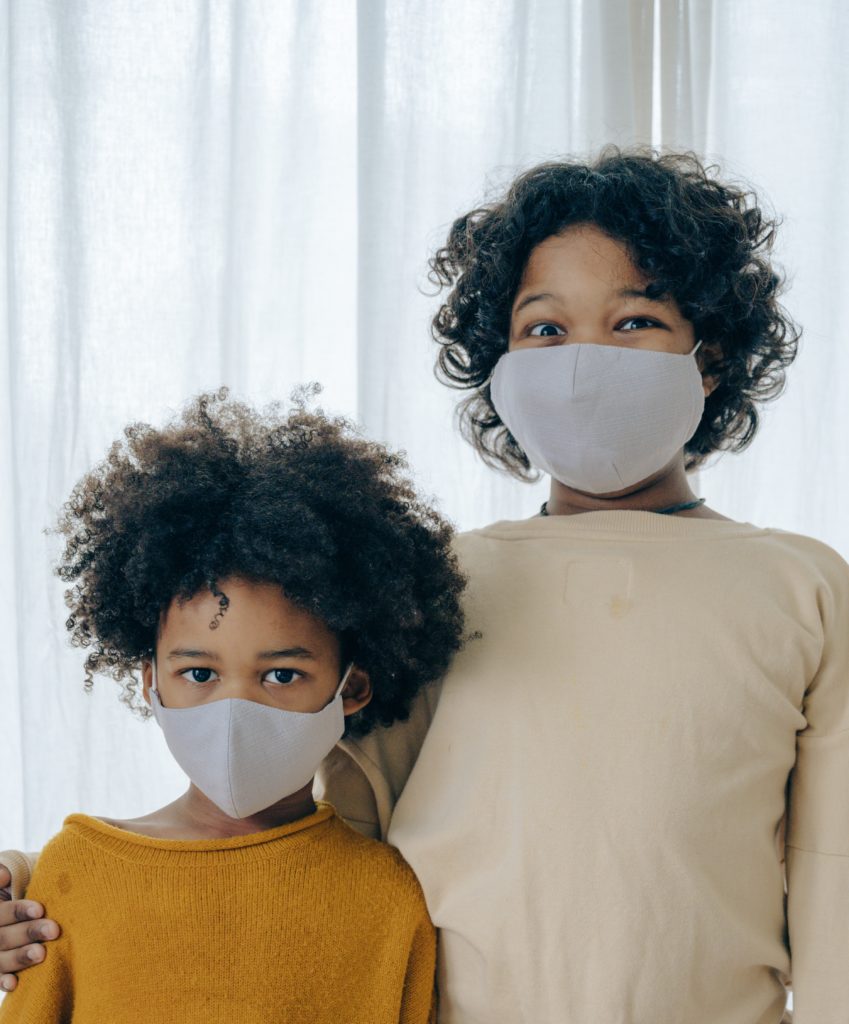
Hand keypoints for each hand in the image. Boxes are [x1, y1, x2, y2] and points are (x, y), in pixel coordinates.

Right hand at [0, 865, 59, 991]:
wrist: (30, 892)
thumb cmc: (22, 878)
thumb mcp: (14, 867)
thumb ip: (5, 869)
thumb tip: (3, 876)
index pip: (1, 913)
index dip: (18, 911)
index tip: (41, 909)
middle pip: (2, 936)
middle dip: (28, 933)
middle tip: (54, 930)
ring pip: (0, 959)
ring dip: (20, 958)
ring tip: (42, 953)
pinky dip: (3, 981)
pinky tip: (15, 983)